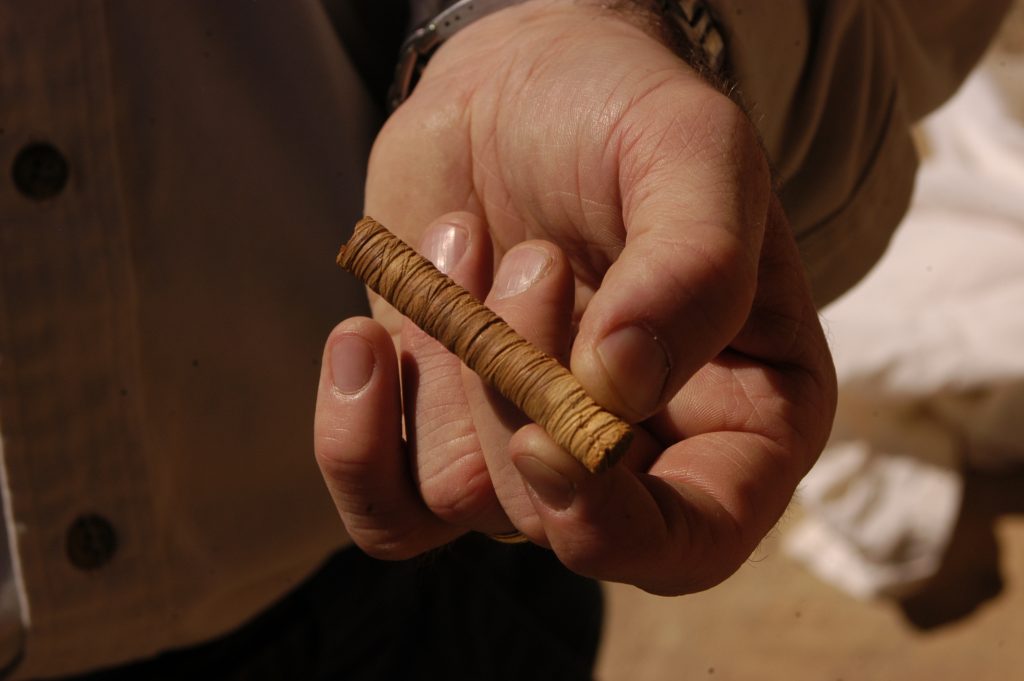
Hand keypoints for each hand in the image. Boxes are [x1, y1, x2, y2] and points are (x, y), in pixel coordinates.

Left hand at [314, 0, 836, 593]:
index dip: (617, 528)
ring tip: (472, 243)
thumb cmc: (622, 116)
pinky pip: (386, 512)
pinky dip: (355, 439)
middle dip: (522, 386)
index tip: (546, 441)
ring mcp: (535, 449)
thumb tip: (620, 389)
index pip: (697, 541)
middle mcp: (640, 454)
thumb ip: (695, 264)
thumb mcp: (692, 150)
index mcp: (742, 414)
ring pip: (466, 500)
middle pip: (558, 517)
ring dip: (456, 362)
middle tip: (533, 255)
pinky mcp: (445, 432)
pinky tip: (364, 340)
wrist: (517, 86)